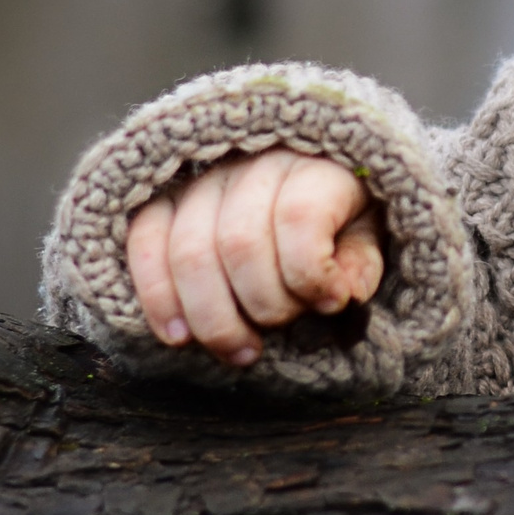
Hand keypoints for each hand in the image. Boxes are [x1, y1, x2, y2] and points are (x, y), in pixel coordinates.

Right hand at [125, 149, 384, 364]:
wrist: (303, 181)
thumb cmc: (341, 217)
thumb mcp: (369, 234)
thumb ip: (360, 261)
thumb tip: (344, 293)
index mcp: (313, 166)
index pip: (299, 218)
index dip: (311, 274)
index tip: (331, 305)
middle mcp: (253, 163)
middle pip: (240, 243)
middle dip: (262, 306)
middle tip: (278, 333)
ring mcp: (204, 179)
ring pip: (189, 251)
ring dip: (212, 317)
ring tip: (240, 351)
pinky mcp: (165, 197)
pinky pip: (144, 242)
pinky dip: (158, 297)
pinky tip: (178, 336)